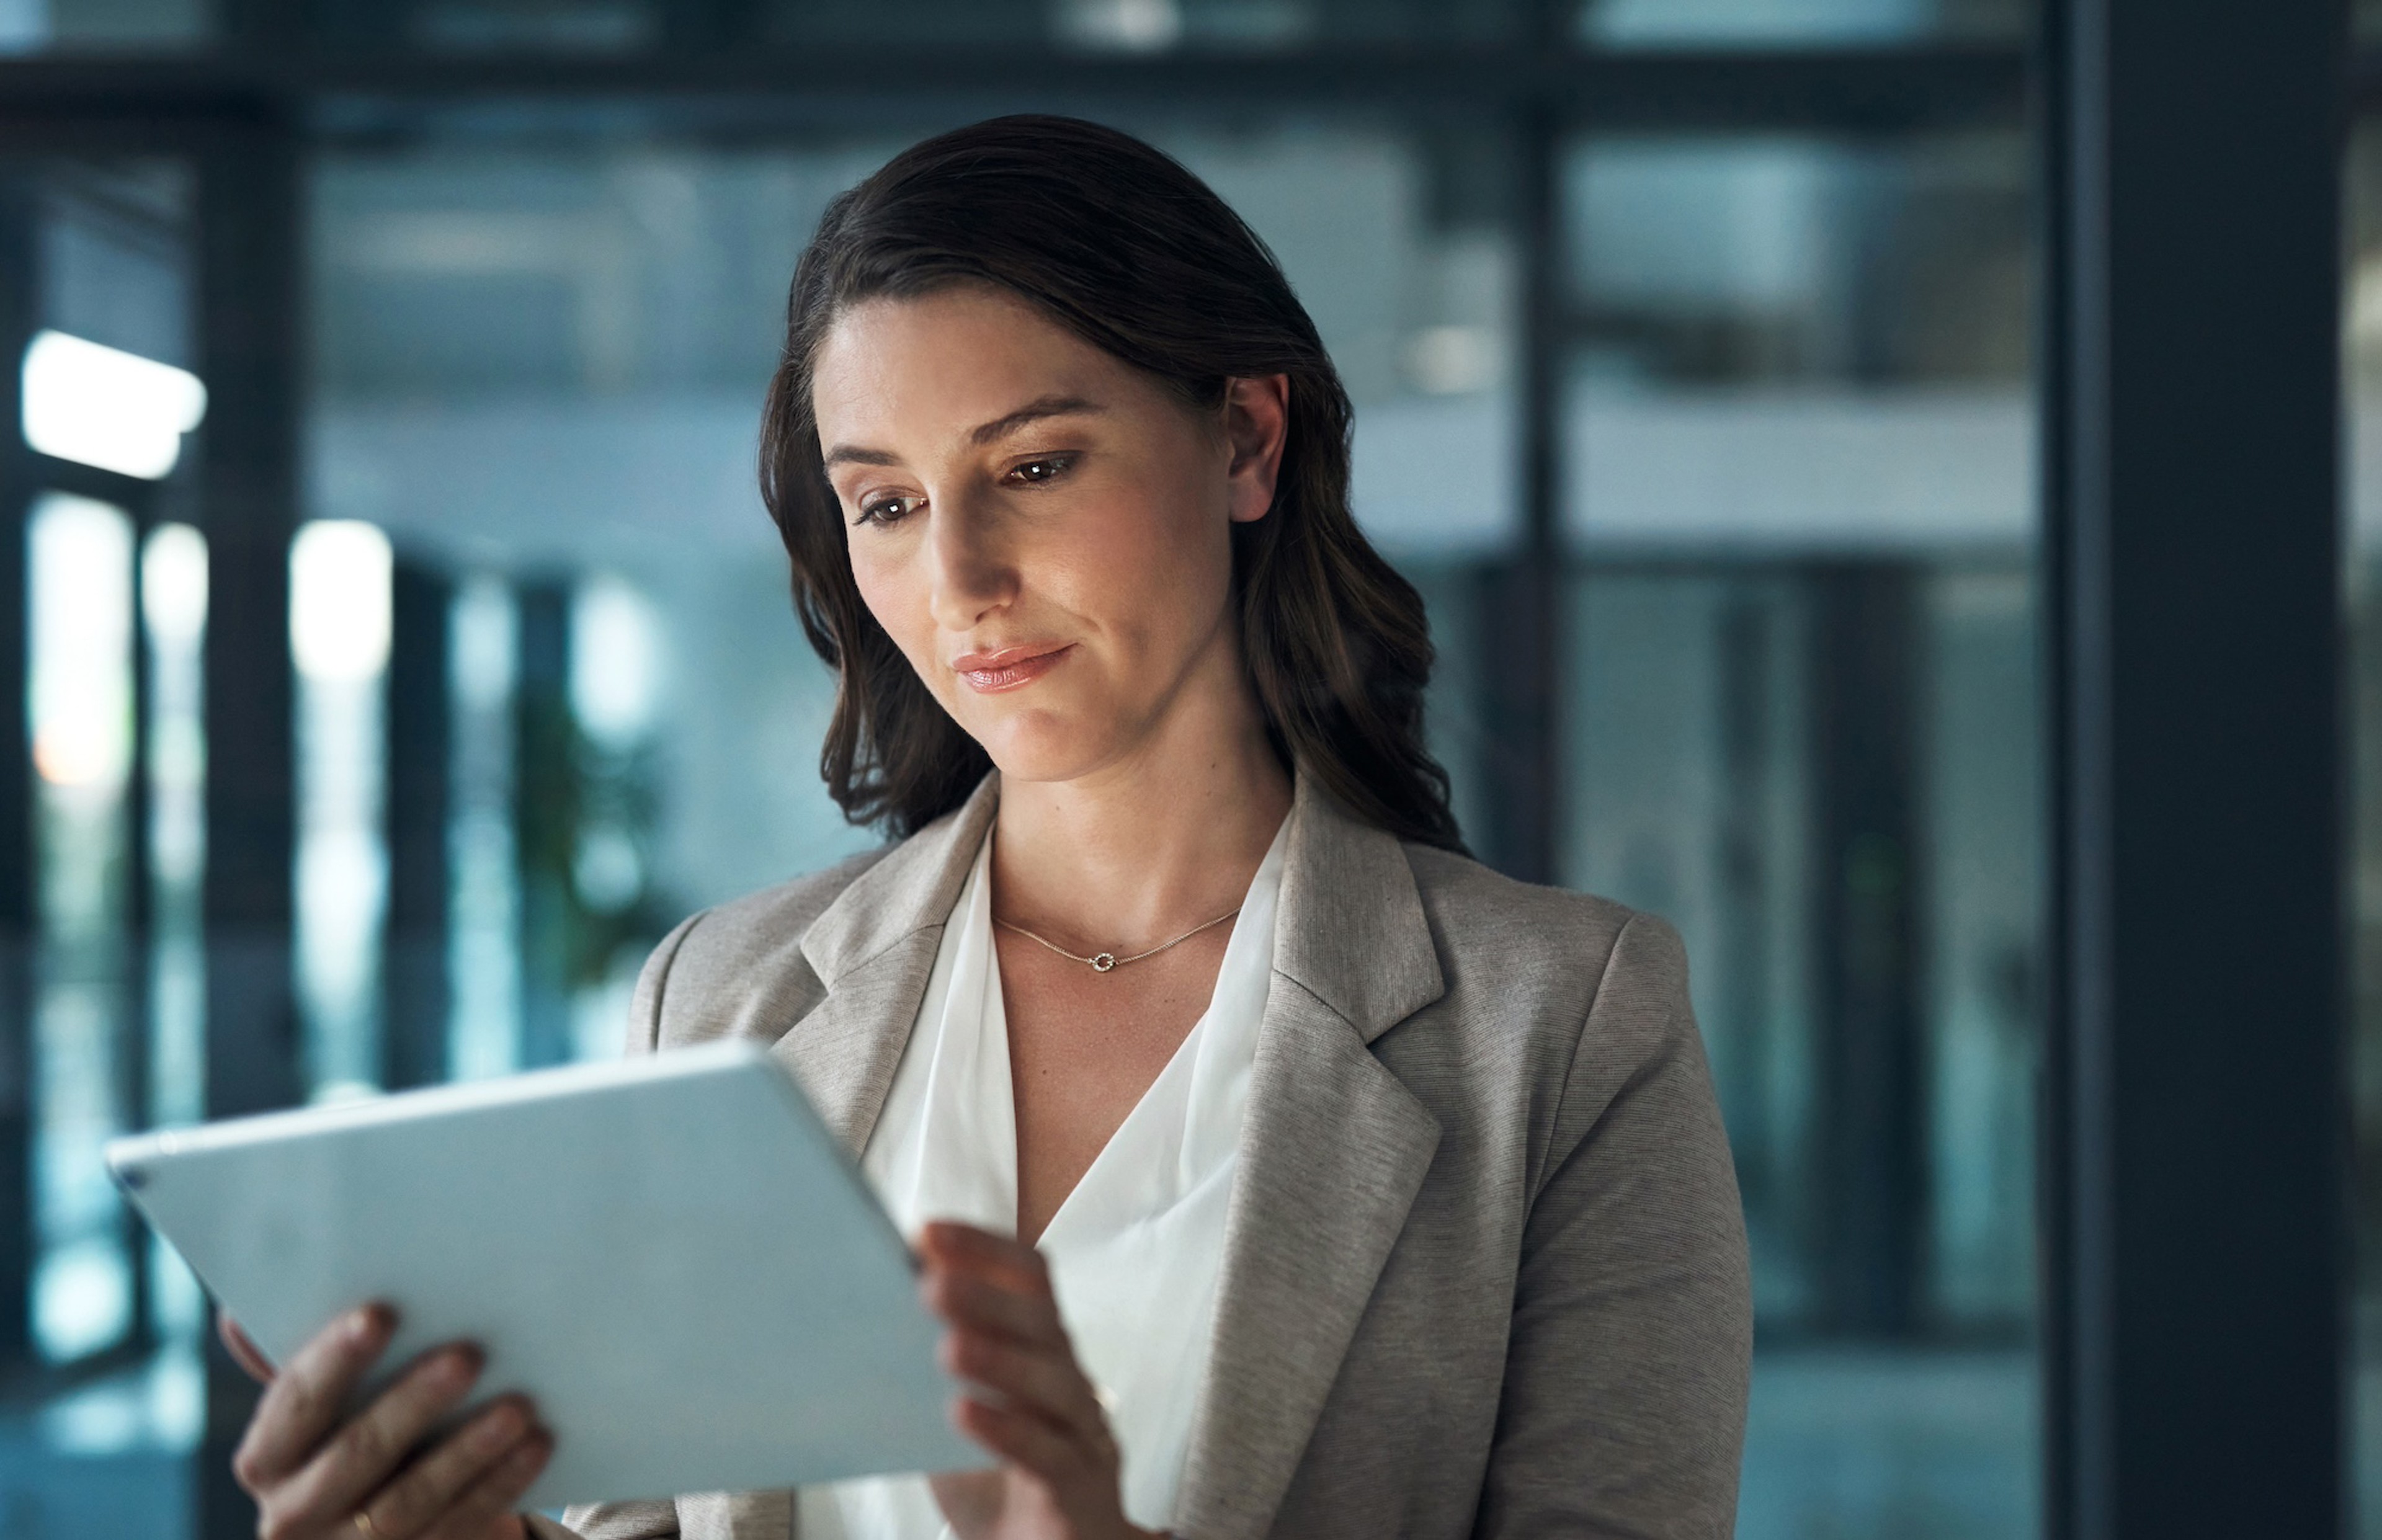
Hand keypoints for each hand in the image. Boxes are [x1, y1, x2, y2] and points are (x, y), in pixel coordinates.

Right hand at [220, 1306, 552, 1539]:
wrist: (382, 1527)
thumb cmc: (360, 1429)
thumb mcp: (331, 1407)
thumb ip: (310, 1363)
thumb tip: (242, 1317)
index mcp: (267, 1457)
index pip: (296, 1402)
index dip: (336, 1359)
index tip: (380, 1314)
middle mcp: (294, 1512)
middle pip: (356, 1454)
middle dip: (413, 1403)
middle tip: (469, 1355)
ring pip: (411, 1500)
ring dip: (469, 1450)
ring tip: (519, 1406)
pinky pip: (457, 1526)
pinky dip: (499, 1483)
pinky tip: (536, 1445)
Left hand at [918, 1223, 1160, 1539]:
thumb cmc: (998, 1475)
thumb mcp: (956, 1410)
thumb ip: (927, 1367)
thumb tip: (867, 1308)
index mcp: (1040, 1347)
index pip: (1028, 1277)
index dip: (984, 1249)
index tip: (927, 1233)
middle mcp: (1068, 1376)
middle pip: (1041, 1319)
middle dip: (986, 1297)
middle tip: (930, 1286)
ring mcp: (1081, 1429)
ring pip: (1054, 1380)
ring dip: (999, 1359)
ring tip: (947, 1349)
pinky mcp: (1080, 1483)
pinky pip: (1049, 1451)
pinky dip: (1007, 1430)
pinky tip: (963, 1414)